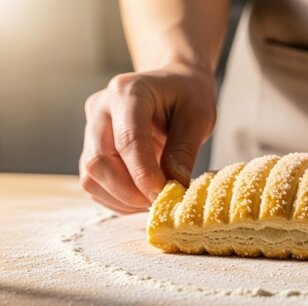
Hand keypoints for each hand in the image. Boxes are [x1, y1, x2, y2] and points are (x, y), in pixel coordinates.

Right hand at [79, 65, 216, 212]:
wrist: (175, 82)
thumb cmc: (189, 95)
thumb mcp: (200, 116)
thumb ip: (184, 149)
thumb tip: (173, 184)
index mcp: (127, 92)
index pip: (127, 141)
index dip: (143, 175)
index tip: (163, 196)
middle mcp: (100, 108)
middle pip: (99, 161)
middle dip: (129, 192)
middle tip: (160, 203)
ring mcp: (91, 128)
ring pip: (91, 176)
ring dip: (122, 199)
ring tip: (154, 201)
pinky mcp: (91, 148)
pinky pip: (94, 183)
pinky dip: (116, 199)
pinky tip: (142, 198)